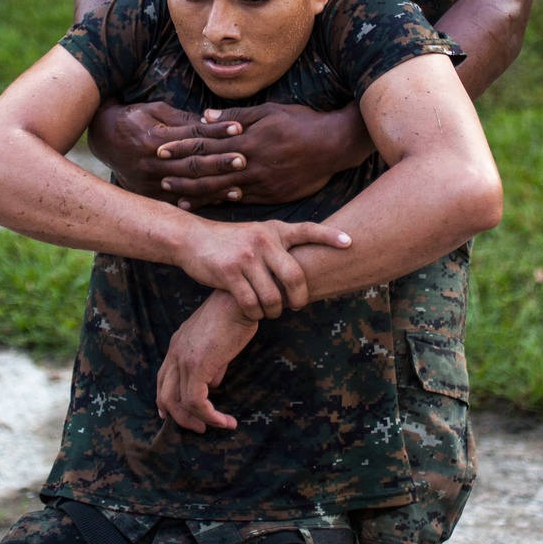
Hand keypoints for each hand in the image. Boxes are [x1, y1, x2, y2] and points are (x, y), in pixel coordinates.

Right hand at [87, 101, 247, 200]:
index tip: (239, 127)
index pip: (192, 136)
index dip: (217, 131)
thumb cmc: (133, 118)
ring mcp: (149, 181)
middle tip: (244, 160)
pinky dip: (199, 202)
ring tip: (239, 188)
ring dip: (215, 188)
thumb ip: (181, 119)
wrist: (102, 138)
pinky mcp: (148, 194)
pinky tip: (218, 201)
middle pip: (192, 164)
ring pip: (188, 186)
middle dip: (220, 163)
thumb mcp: (154, 110)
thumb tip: (211, 122)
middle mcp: (152, 163)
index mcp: (155, 139)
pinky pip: (177, 200)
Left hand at [156, 102, 373, 209]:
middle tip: (160, 178)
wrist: (334, 145)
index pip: (206, 144)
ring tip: (178, 199)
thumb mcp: (270, 110)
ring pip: (223, 191)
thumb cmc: (303, 122)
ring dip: (199, 195)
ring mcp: (263, 182)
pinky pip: (244, 201)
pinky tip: (210, 206)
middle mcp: (252, 163)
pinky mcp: (274, 196)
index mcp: (248, 140)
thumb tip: (205, 116)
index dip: (181, 148)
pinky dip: (225, 203)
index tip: (160, 150)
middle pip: (209, 172)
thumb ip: (237, 117)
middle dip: (183, 176)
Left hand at [157, 290, 257, 432]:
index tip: (181, 416)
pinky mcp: (196, 365)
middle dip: (180, 417)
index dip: (167, 402)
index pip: (163, 379)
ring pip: (180, 402)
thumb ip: (214, 365)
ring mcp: (183, 359)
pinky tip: (225, 420)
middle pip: (164, 395)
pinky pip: (196, 401)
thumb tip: (214, 384)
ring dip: (198, 420)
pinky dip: (210, 415)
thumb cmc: (236, 316)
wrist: (240, 299)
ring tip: (219, 425)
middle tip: (199, 428)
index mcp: (178, 345)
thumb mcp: (220, 343)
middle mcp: (175, 353)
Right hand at [179, 217, 351, 320]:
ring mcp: (247, 256)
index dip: (330, 237)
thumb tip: (307, 262)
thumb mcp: (257, 233)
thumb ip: (279, 244)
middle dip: (300, 298)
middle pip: (295, 277)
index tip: (350, 243)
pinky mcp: (230, 272)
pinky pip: (251, 303)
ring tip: (271, 311)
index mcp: (275, 230)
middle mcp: (264, 240)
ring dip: (274, 311)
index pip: (308, 230)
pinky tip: (253, 312)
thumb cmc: (229, 241)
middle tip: (297, 305)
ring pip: (273, 296)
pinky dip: (255, 313)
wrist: (192, 239)